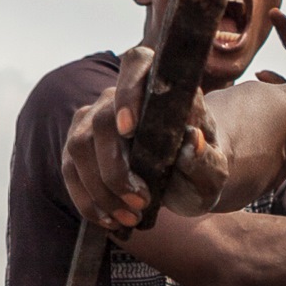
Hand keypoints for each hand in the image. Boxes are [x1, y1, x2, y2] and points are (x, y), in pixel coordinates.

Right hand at [62, 43, 227, 236]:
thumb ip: (207, 159)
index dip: (127, 92)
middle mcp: (117, 95)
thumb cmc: (203, 166)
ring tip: (129, 218)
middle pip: (100, 120)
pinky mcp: (78, 148)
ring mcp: (92, 120)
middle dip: (116, 169)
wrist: (187, 177)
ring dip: (101, 190)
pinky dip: (88, 201)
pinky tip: (110, 220)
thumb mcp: (215, 170)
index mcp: (158, 85)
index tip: (129, 129)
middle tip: (140, 203)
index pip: (136, 65)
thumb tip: (192, 141)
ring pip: (79, 147)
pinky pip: (70, 171)